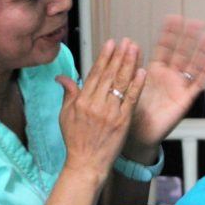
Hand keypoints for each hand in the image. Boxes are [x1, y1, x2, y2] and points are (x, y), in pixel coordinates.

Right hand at [56, 39, 145, 179]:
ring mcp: (110, 112)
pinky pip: (131, 99)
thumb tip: (62, 77)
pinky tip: (142, 72)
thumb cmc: (76, 140)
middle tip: (126, 41)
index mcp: (82, 101)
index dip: (104, 57)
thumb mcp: (66, 116)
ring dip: (129, 64)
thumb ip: (68, 94)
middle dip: (119, 56)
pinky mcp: (123, 121)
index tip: (111, 43)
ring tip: (135, 49)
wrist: (87, 163)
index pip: (95, 74)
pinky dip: (137, 85)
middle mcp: (96, 104)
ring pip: (121, 84)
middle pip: (110, 75)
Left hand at [124, 15, 204, 157]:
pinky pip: (196, 84)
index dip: (169, 34)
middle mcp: (169, 77)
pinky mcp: (184, 100)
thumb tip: (129, 42)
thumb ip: (132, 64)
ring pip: (193, 66)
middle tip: (196, 23)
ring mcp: (178, 87)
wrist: (137, 134)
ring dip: (201, 52)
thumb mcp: (128, 83)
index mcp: (155, 71)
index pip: (164, 47)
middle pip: (182, 53)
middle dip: (189, 38)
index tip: (174, 19)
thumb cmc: (132, 110)